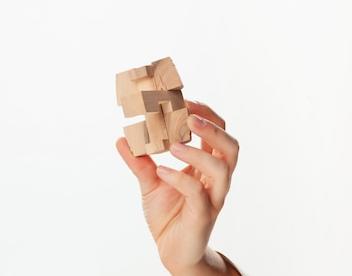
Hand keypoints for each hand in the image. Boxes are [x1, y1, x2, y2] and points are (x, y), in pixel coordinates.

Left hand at [116, 101, 239, 275]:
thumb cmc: (168, 214)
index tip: (183, 99)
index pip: (217, 133)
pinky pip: (198, 194)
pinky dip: (180, 178)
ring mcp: (213, 198)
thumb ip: (139, 161)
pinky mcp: (204, 216)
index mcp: (207, 167)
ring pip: (222, 169)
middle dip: (212, 128)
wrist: (172, 251)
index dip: (205, 114)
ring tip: (173, 145)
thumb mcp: (149, 183)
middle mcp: (215, 180)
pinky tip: (162, 170)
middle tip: (188, 114)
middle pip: (230, 147)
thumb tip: (122, 138)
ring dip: (197, 152)